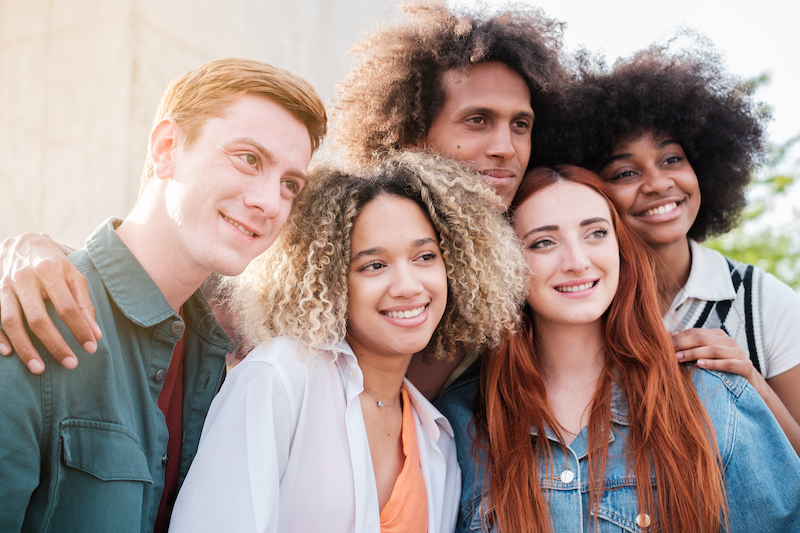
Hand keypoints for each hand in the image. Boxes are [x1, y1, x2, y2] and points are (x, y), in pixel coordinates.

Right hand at [0, 233, 100, 372]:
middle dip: (55, 344)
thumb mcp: (74, 275)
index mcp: (50, 271)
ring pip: (12, 322)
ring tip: (39, 369)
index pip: (68, 307)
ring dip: (25, 348)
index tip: (91, 347)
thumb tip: (95, 334)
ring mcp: (5, 286)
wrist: (21, 242)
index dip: (80, 329)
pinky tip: (9, 354)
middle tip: (71, 364)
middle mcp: (25, 278)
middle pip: (39, 318)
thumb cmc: (54, 262)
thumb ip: (84, 302)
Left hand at [672, 328, 756, 381]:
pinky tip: (700, 365)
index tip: (664, 345)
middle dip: (683, 344)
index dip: (678, 338)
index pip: (695, 332)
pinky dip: (714, 364)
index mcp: (717, 335)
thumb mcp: (705, 355)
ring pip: (714, 350)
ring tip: (679, 358)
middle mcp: (728, 341)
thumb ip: (688, 345)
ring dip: (694, 353)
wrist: (750, 383)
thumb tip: (666, 336)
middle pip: (702, 339)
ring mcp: (739, 353)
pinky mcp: (746, 366)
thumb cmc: (721, 367)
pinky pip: (729, 364)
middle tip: (668, 352)